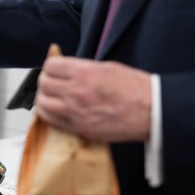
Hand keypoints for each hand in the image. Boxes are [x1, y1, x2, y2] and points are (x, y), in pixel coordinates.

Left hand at [35, 54, 152, 141]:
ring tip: (52, 97)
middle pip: (44, 84)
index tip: (55, 69)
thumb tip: (66, 68)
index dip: (51, 66)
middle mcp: (76, 92)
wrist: (151, 112)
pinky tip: (56, 110)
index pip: (51, 66)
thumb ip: (82, 68)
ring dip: (45, 98)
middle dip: (47, 81)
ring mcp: (76, 112)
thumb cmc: (135, 89)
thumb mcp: (107, 67)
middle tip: (53, 82)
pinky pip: (52, 121)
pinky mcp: (79, 128)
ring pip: (43, 103)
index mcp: (84, 73)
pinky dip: (49, 114)